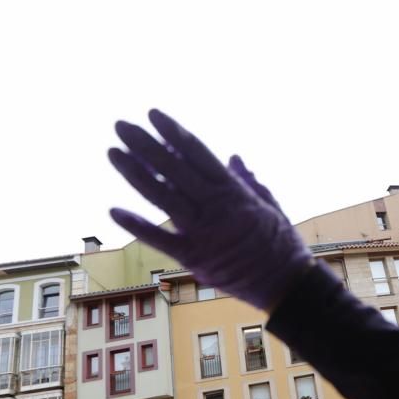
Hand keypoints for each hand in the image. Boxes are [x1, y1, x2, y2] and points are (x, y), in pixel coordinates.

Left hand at [108, 111, 312, 310]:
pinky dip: (135, 225)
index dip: (173, 132)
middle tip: (121, 125)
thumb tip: (233, 157)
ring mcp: (202, 232)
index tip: (153, 114)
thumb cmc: (281, 245)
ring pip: (161, 195)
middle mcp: (214, 206)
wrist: (285, 284)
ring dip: (134, 172)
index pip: (197, 153)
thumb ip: (247, 181)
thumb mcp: (269, 205)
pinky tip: (113, 210)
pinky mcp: (193, 257)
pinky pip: (159, 239)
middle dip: (145, 144)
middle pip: (172, 167)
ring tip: (113, 152)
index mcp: (233, 190)